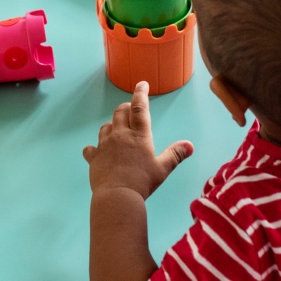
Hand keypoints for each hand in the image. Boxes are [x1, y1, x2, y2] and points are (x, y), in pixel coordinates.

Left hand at [83, 83, 191, 198]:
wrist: (117, 195)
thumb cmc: (142, 181)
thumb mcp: (162, 169)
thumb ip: (175, 155)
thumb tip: (189, 145)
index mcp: (139, 135)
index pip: (139, 108)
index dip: (140, 94)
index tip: (141, 84)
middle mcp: (120, 135)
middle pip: (120, 112)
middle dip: (126, 107)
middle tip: (130, 109)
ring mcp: (105, 145)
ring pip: (106, 126)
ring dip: (112, 125)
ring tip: (117, 129)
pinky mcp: (94, 157)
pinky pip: (91, 148)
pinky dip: (94, 148)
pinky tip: (96, 151)